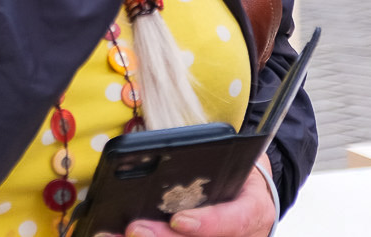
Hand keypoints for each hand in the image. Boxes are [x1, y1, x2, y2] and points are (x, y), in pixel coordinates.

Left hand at [117, 167, 275, 236]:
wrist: (250, 193)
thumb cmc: (239, 173)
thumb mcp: (236, 160)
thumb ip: (211, 159)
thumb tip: (167, 143)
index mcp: (254, 209)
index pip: (235, 221)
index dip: (207, 224)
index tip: (179, 220)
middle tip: (134, 229)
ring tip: (116, 236)